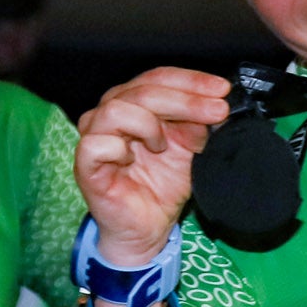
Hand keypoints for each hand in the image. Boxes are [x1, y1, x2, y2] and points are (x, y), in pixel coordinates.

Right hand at [77, 67, 229, 260]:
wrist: (149, 228)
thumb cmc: (162, 186)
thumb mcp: (190, 148)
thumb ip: (198, 123)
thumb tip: (216, 103)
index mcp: (134, 103)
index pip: (158, 78)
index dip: (191, 81)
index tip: (222, 90)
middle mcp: (111, 114)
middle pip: (143, 90)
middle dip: (186, 100)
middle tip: (217, 111)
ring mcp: (95, 137)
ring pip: (117, 109)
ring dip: (148, 124)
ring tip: (162, 145)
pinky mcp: (85, 165)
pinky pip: (96, 144)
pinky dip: (118, 148)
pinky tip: (131, 158)